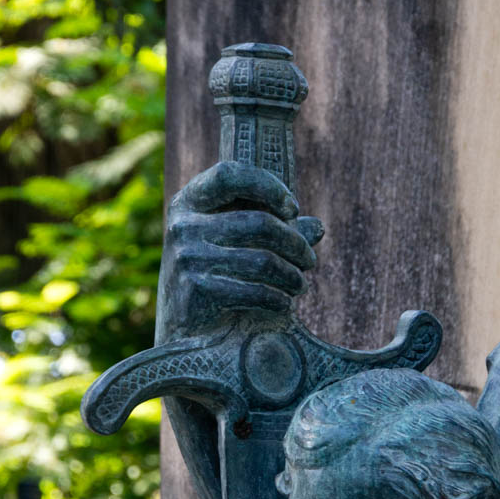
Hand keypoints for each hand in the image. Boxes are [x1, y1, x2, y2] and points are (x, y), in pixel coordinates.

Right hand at [157, 160, 322, 340]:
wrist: (182, 324)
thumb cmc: (215, 272)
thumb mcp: (237, 241)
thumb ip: (274, 228)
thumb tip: (317, 226)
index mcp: (190, 200)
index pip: (230, 175)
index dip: (266, 185)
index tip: (292, 208)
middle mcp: (184, 225)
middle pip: (259, 223)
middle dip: (295, 243)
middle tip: (309, 259)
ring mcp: (187, 257)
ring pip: (262, 260)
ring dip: (292, 275)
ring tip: (300, 284)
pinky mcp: (196, 289)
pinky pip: (253, 290)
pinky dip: (277, 298)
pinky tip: (285, 303)